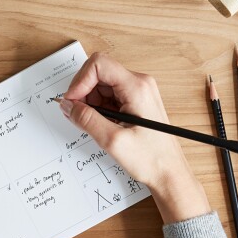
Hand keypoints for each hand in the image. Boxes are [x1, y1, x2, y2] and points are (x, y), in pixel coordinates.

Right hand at [61, 53, 210, 222]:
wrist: (169, 173)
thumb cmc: (152, 159)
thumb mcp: (113, 141)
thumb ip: (87, 119)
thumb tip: (68, 105)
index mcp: (137, 87)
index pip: (99, 65)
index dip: (80, 81)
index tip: (72, 101)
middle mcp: (139, 84)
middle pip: (99, 73)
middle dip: (83, 92)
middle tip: (77, 115)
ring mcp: (138, 91)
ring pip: (101, 85)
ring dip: (90, 102)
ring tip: (92, 124)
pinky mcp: (135, 101)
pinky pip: (109, 96)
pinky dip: (98, 108)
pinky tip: (102, 125)